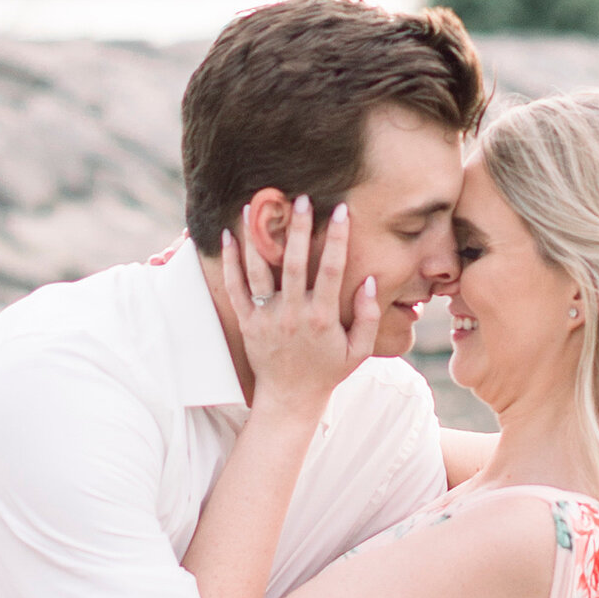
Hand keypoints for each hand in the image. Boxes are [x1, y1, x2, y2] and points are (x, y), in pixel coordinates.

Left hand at [219, 194, 378, 420]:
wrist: (290, 399)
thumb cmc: (328, 371)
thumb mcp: (358, 351)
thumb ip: (367, 317)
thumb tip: (368, 280)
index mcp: (323, 318)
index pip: (331, 270)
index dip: (337, 239)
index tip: (341, 210)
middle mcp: (293, 315)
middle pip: (294, 263)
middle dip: (298, 229)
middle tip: (301, 198)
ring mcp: (267, 318)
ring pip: (260, 271)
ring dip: (259, 237)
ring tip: (257, 205)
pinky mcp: (247, 323)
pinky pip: (236, 288)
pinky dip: (231, 262)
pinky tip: (229, 236)